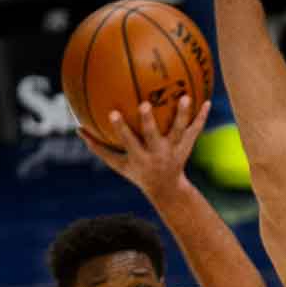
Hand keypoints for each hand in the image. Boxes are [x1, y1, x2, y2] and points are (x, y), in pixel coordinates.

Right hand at [79, 97, 210, 201]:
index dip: (121, 129)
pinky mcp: (186, 148)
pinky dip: (201, 117)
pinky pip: (194, 131)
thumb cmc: (138, 173)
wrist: (167, 190)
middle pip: (153, 136)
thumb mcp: (118, 165)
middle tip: (145, 104)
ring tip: (185, 96)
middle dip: (148, 121)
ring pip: (179, 131)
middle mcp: (158, 154)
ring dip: (182, 115)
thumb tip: (78, 129)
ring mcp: (174, 151)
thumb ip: (99, 148)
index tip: (112, 113)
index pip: (128, 142)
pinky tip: (207, 101)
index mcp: (140, 157)